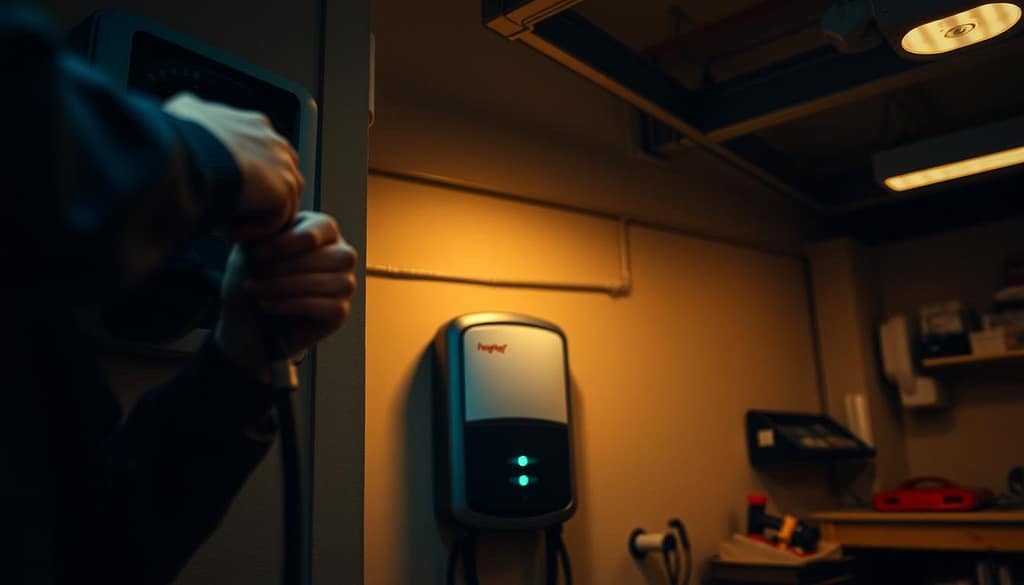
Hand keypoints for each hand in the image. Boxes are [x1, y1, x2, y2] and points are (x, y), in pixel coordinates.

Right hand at [163, 92, 301, 241]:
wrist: (184, 151)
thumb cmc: (178, 135)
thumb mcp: (184, 112)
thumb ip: (195, 114)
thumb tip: (188, 109)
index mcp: (255, 125)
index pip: (267, 155)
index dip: (249, 178)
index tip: (223, 192)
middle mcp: (275, 142)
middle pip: (281, 178)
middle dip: (261, 199)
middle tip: (229, 214)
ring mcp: (283, 165)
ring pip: (281, 201)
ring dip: (256, 218)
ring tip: (226, 228)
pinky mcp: (284, 188)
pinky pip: (277, 219)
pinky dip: (254, 231)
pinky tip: (229, 232)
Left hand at [216, 211, 356, 380]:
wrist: (250, 318)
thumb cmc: (256, 276)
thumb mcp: (254, 247)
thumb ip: (263, 232)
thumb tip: (261, 225)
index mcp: (325, 231)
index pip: (323, 227)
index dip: (288, 241)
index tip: (257, 253)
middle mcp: (342, 255)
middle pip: (325, 256)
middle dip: (284, 266)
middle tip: (254, 275)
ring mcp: (345, 284)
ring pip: (326, 282)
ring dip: (285, 286)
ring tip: (256, 290)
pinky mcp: (339, 311)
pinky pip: (323, 306)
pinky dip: (290, 304)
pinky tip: (267, 304)